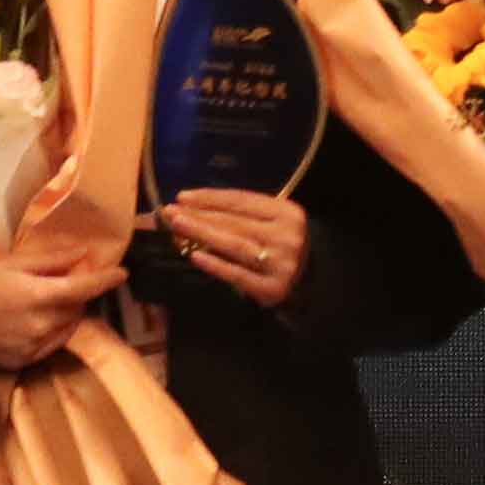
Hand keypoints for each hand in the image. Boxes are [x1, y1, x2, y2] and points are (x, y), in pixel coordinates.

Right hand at [0, 251, 121, 370]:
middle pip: (76, 309)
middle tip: (64, 281)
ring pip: (66, 329)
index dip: (105, 280)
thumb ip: (51, 260)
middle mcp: (39, 326)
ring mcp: (31, 348)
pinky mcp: (21, 363)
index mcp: (37, 296)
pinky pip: (50, 345)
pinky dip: (52, 332)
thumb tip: (83, 254)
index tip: (122, 273)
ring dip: (67, 314)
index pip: (83, 289)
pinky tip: (35, 320)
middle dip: (78, 294)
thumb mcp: (12, 263)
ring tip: (46, 300)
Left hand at [155, 190, 308, 309]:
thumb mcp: (273, 221)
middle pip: (235, 222)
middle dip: (200, 215)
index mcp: (288, 212)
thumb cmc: (283, 244)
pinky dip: (214, 264)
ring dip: (202, 234)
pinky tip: (194, 256)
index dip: (211, 197)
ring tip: (178, 227)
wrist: (313, 281)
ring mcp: (280, 263)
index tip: (183, 196)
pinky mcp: (271, 288)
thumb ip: (243, 214)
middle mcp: (287, 235)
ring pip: (234, 244)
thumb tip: (194, 207)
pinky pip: (237, 274)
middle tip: (171, 212)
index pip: (242, 201)